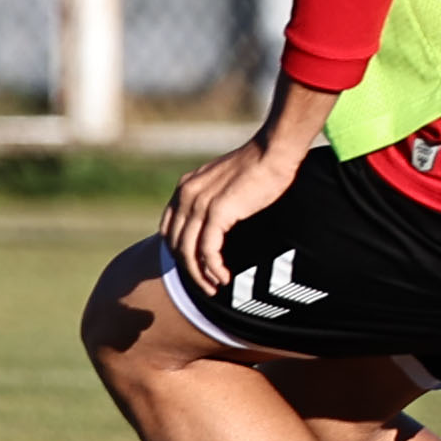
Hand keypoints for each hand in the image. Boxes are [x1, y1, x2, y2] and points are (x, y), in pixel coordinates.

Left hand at [160, 137, 302, 292]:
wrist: (272, 152)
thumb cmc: (256, 168)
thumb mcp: (223, 184)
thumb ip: (212, 201)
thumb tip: (214, 223)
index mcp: (184, 188)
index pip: (168, 230)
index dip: (178, 253)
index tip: (194, 268)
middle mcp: (186, 195)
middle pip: (175, 244)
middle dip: (188, 269)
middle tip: (206, 285)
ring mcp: (199, 203)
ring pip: (188, 251)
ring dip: (200, 275)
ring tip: (215, 287)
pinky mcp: (217, 212)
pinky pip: (207, 250)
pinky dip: (213, 268)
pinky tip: (223, 277)